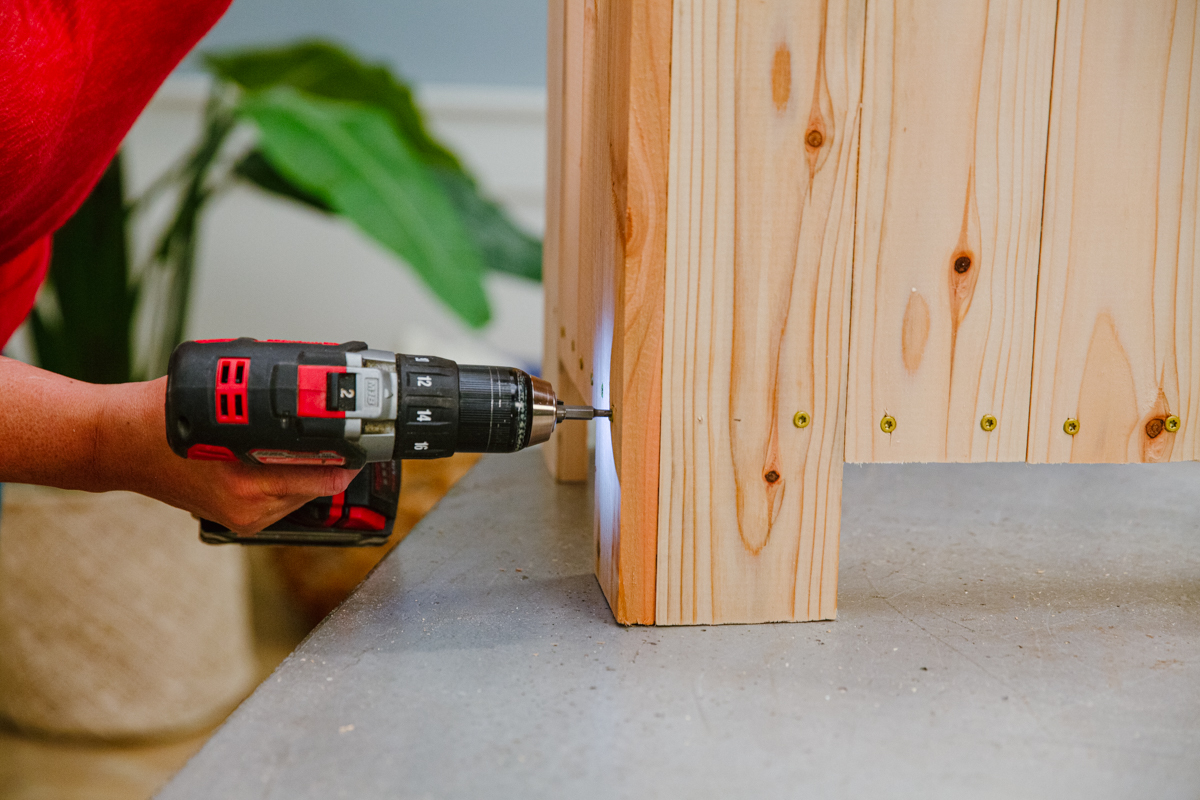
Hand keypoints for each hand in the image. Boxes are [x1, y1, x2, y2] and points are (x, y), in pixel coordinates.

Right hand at [0, 359, 358, 533]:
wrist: (119, 445)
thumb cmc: (162, 415)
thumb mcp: (222, 388)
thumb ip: (267, 389)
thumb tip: (313, 371)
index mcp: (246, 479)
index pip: (324, 475)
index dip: (350, 454)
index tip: (366, 438)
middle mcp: (247, 504)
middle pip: (321, 487)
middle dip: (336, 462)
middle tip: (351, 438)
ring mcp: (243, 518)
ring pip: (305, 497)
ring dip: (315, 473)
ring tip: (319, 446)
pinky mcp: (238, 523)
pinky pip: (285, 504)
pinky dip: (292, 483)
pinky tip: (290, 462)